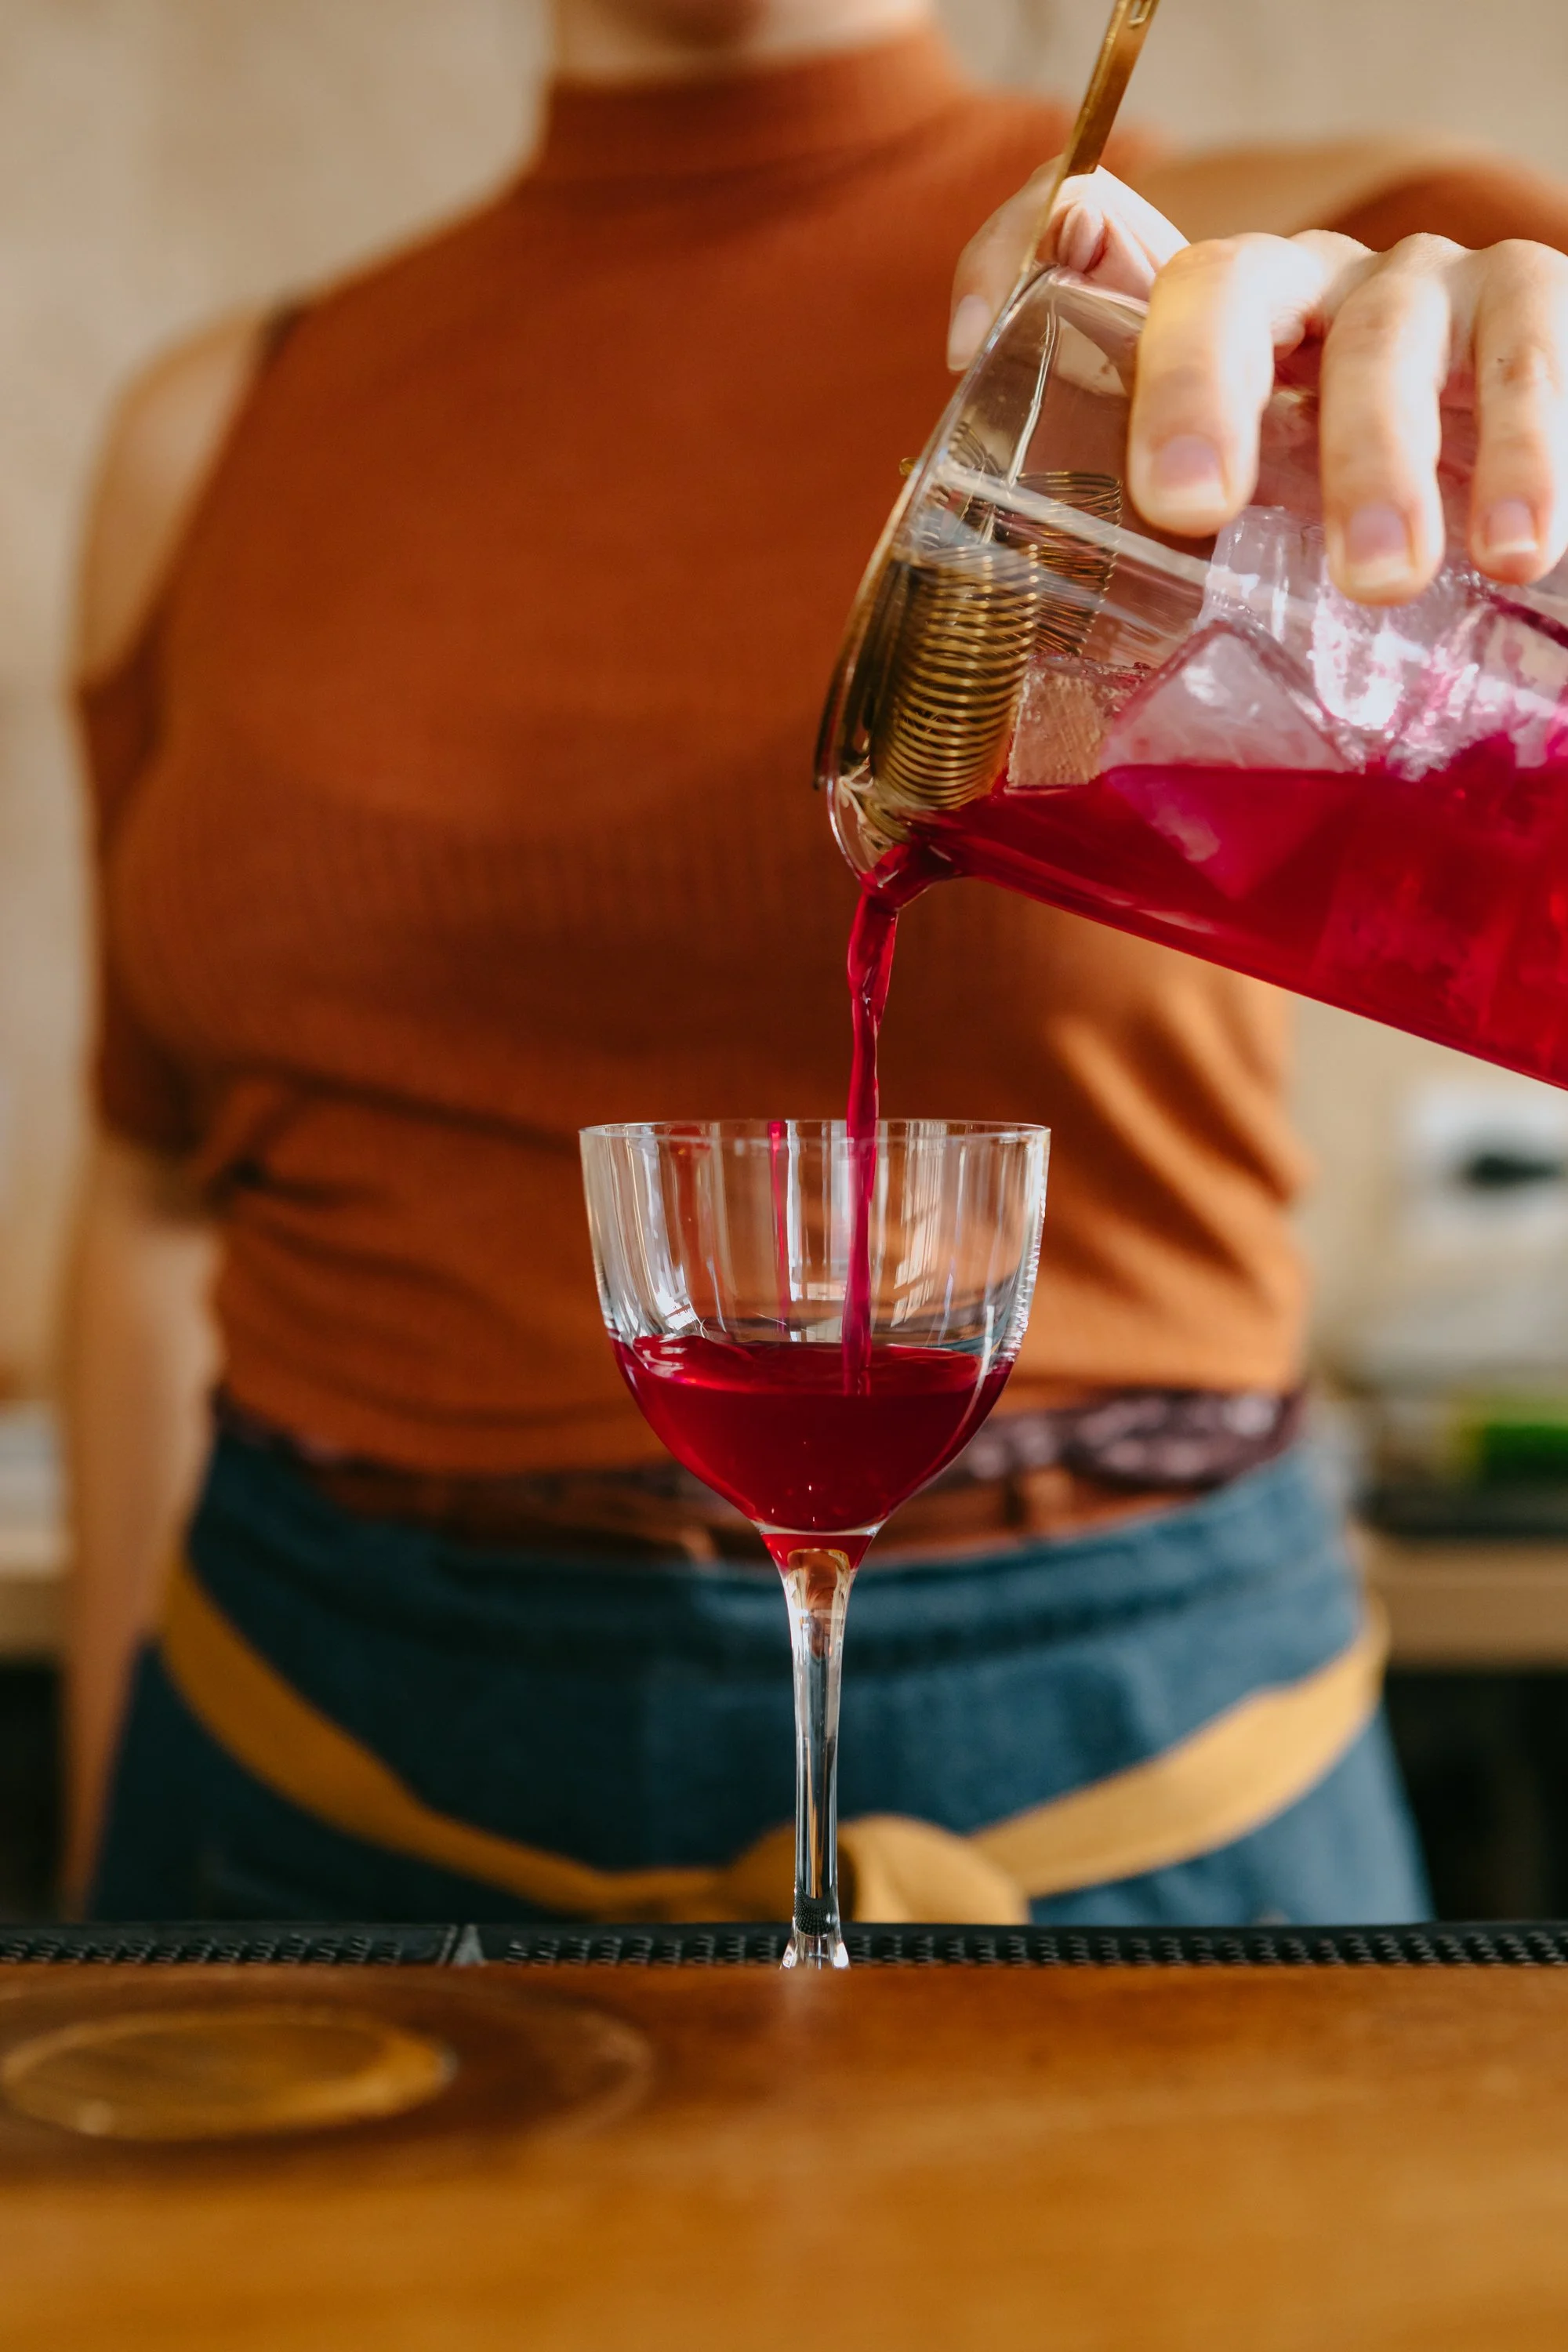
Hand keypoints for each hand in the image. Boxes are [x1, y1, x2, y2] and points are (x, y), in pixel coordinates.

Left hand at [948, 167, 1567, 603]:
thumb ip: (1150, 544)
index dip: (1018, 259)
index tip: (970, 344)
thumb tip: (1018, 650)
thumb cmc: (1351, 515)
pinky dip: (1529, 454)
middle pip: (1223, 290)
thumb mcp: (1244, 528)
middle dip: (1196, 389)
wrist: (1511, 495)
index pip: (1097, 250)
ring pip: (1382, 340)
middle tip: (1188, 507)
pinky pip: (1527, 357)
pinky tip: (1518, 548)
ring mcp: (1417, 289)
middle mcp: (1302, 288)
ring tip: (1378, 579)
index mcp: (1211, 328)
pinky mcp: (1528, 308)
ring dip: (1378, 462)